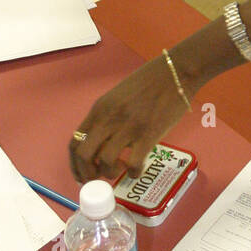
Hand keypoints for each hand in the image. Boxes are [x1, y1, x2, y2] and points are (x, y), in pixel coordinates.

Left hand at [69, 55, 189, 183]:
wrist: (174, 72)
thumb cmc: (148, 82)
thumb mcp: (117, 97)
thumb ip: (107, 118)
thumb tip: (101, 144)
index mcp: (99, 109)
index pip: (75, 142)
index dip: (75, 165)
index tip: (83, 175)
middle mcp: (108, 119)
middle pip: (84, 156)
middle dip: (88, 174)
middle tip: (100, 177)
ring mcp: (128, 127)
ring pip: (106, 162)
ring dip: (111, 173)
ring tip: (121, 168)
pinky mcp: (148, 135)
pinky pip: (133, 164)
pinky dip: (133, 173)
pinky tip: (138, 168)